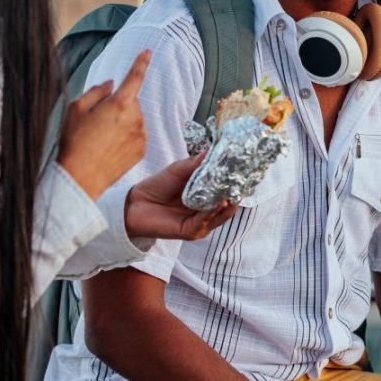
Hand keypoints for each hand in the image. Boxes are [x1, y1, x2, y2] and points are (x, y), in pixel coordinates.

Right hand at [57, 52, 151, 198]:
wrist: (80, 177)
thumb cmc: (74, 142)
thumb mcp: (75, 109)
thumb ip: (96, 91)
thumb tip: (110, 84)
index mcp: (119, 103)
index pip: (134, 77)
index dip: (141, 62)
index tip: (147, 52)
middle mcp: (135, 117)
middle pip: (130, 102)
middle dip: (117, 105)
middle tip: (96, 122)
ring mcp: (141, 134)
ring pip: (134, 119)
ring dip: (122, 122)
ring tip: (100, 138)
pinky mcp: (142, 150)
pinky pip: (136, 135)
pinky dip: (126, 137)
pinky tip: (109, 148)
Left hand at [123, 152, 237, 241]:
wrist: (135, 204)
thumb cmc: (158, 186)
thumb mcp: (179, 171)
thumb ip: (196, 163)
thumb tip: (212, 149)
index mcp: (207, 196)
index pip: (227, 190)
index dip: (236, 182)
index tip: (245, 170)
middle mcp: (207, 211)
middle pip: (229, 205)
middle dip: (236, 193)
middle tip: (243, 180)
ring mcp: (201, 223)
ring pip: (220, 215)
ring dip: (227, 204)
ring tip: (232, 192)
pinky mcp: (191, 231)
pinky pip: (205, 222)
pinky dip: (212, 212)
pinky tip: (217, 202)